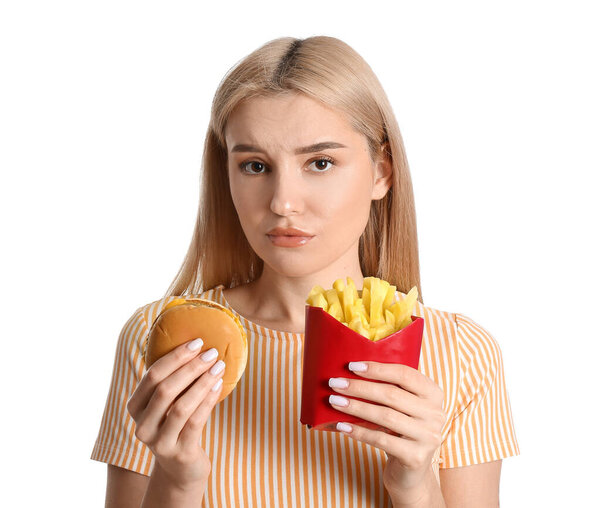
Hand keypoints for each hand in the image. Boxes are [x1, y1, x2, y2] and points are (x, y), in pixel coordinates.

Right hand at [126, 338, 224, 489]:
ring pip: (181, 406)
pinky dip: (208, 400)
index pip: (152, 376)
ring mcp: (159, 442)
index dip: (175, 357)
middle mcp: (142, 426)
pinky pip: (195, 421)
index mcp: (135, 407)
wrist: (181, 468)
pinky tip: (219, 385)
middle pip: (165, 389)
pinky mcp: (179, 453)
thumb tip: (196, 344)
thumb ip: (172, 379)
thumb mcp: (167, 403)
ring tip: (219, 367)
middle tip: (212, 352)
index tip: (197, 342)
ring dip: (202, 382)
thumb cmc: (177, 424)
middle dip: (191, 367)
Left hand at [328, 361, 444, 497]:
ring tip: (334, 401)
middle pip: (392, 395)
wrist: (411, 470)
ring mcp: (428, 436)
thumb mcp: (401, 407)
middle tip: (335, 383)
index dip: (377, 369)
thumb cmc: (400, 430)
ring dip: (356, 407)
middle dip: (360, 387)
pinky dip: (359, 431)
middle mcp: (435, 414)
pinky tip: (342, 426)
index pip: (405, 374)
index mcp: (433, 394)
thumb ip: (388, 389)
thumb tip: (350, 373)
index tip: (352, 366)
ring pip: (385, 416)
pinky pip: (381, 439)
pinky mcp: (416, 457)